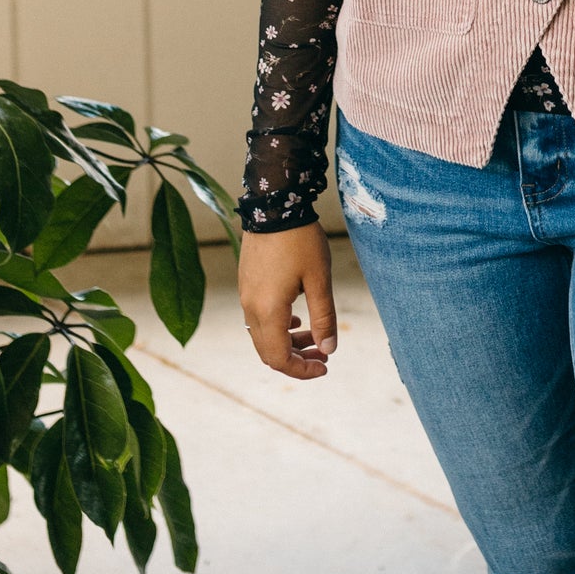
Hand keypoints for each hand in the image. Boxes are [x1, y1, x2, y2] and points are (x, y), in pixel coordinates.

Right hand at [239, 223, 337, 378]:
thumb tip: (329, 349)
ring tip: (314, 337)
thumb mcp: (319, 279)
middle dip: (296, 359)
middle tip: (323, 354)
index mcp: (268, 311)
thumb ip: (324, 317)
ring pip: (262, 335)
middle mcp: (251, 307)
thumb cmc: (300, 239)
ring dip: (287, 342)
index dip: (302, 370)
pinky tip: (296, 318)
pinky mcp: (246, 283)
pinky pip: (258, 318)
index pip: (280, 359)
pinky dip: (277, 326)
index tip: (325, 365)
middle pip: (268, 351)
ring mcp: (245, 295)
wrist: (274, 203)